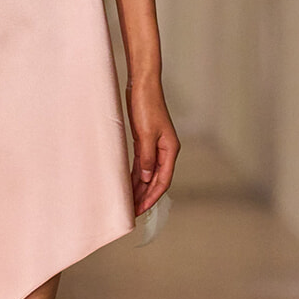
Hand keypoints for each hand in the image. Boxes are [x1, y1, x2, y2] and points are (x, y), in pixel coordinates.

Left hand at [127, 73, 178, 216]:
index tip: (141, 209)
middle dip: (145, 196)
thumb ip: (146, 158)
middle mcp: (166, 150)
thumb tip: (146, 179)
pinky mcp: (146, 141)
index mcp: (170, 149)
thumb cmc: (146, 106)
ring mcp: (156, 146)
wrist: (143, 86)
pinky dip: (136, 175)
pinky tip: (128, 184)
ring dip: (140, 188)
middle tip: (132, 211)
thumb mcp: (145, 134)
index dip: (152, 196)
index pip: (163, 180)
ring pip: (148, 173)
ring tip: (129, 202)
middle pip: (156, 179)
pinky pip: (142, 164)